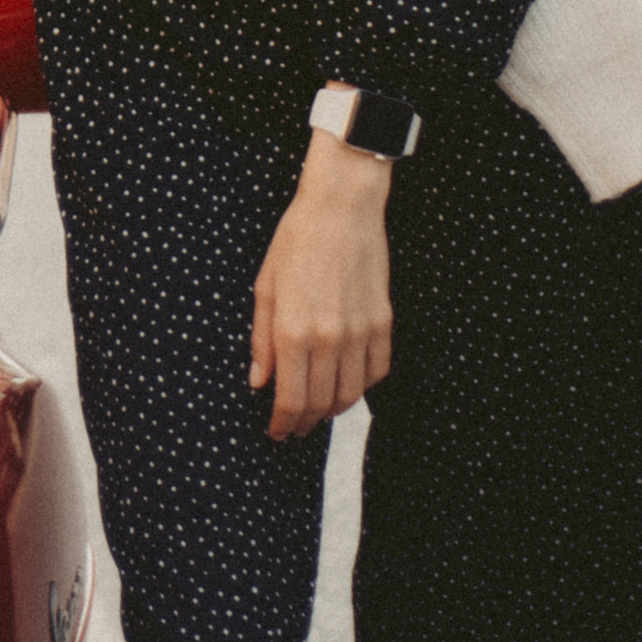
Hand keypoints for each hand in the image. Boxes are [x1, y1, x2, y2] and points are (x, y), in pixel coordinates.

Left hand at [250, 134, 392, 439]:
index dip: (282, 424)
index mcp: (293, 331)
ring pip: (350, 395)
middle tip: (293, 427)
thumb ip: (260, 341)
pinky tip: (346, 381)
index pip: (290, 400)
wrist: (341, 209)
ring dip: (332, 409)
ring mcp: (360, 333)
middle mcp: (328, 338)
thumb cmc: (296, 242)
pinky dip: (361, 385)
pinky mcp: (383, 323)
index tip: (276, 432)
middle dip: (304, 423)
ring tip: (316, 409)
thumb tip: (259, 383)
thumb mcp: (265, 288)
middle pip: (320, 404)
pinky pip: (376, 372)